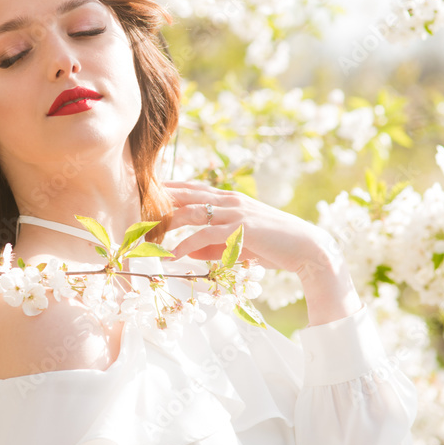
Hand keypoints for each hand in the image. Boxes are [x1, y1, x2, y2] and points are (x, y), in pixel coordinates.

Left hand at [160, 180, 331, 274]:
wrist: (306, 248)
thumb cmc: (274, 246)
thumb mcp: (238, 244)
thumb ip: (213, 246)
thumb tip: (189, 253)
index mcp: (230, 199)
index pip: (192, 189)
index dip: (168, 191)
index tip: (146, 196)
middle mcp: (230, 200)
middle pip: (186, 195)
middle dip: (160, 204)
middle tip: (137, 214)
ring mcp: (235, 211)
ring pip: (191, 212)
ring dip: (168, 224)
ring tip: (149, 236)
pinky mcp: (240, 227)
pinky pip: (205, 234)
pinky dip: (186, 244)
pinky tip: (173, 255)